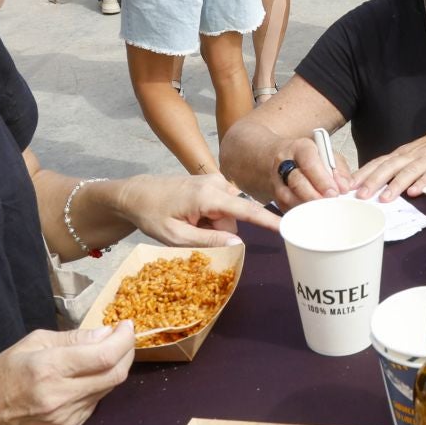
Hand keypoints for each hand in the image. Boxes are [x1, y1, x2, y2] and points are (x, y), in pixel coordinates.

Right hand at [0, 323, 136, 424]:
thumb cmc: (2, 375)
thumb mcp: (33, 342)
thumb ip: (73, 338)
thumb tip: (106, 333)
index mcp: (49, 368)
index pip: (104, 355)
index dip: (123, 339)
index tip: (126, 326)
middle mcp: (60, 396)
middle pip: (116, 374)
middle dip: (127, 351)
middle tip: (123, 336)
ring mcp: (66, 416)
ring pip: (109, 388)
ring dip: (114, 367)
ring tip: (103, 353)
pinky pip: (96, 402)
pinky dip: (99, 384)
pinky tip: (86, 376)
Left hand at [109, 173, 279, 245]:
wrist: (136, 193)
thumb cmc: (152, 215)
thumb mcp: (177, 236)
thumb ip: (209, 240)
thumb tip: (238, 243)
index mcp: (208, 196)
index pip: (247, 211)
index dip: (269, 221)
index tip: (289, 227)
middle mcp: (216, 184)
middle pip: (234, 218)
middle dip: (218, 231)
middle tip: (190, 232)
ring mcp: (215, 181)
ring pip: (228, 214)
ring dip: (212, 224)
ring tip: (187, 222)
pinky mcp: (212, 183)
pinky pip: (221, 206)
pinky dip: (210, 216)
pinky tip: (190, 215)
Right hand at [274, 136, 356, 207]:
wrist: (280, 157)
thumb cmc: (310, 157)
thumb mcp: (328, 154)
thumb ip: (339, 169)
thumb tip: (344, 186)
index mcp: (300, 148)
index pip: (310, 163)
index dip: (322, 180)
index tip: (335, 192)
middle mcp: (284, 163)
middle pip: (297, 181)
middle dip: (315, 195)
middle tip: (330, 204)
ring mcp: (276, 181)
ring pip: (288, 197)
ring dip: (307, 206)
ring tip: (323, 212)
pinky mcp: (274, 196)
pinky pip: (286, 207)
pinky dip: (300, 213)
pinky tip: (313, 216)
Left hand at [350, 119, 425, 199]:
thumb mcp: (416, 155)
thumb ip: (401, 168)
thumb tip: (379, 184)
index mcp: (404, 154)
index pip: (378, 163)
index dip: (362, 174)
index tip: (346, 186)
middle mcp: (413, 155)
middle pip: (388, 167)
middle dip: (372, 181)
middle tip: (358, 195)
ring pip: (408, 172)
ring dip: (396, 185)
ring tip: (384, 198)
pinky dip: (424, 182)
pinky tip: (416, 191)